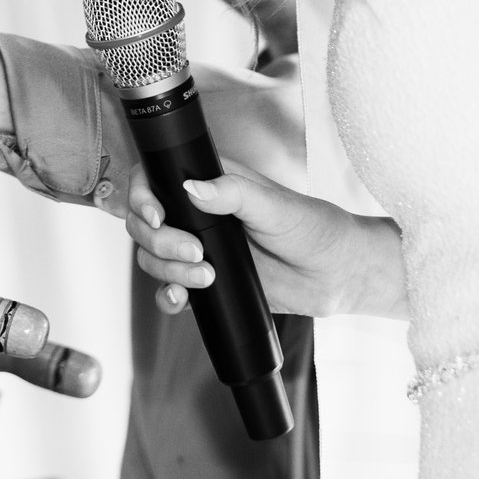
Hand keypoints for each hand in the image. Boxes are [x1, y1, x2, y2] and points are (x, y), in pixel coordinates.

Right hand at [124, 163, 406, 320]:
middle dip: (160, 241)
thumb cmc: (314, 229)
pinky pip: (169, 290)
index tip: (156, 216)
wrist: (337, 276)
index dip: (141, 197)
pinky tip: (181, 298)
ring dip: (168, 269)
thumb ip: (233, 192)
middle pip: (145, 224)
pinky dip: (166, 296)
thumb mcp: (275, 205)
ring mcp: (199, 249)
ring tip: (206, 276)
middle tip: (197, 253)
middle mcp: (196, 215)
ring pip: (152, 257)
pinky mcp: (206, 282)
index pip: (153, 180)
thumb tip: (192, 187)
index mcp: (209, 184)